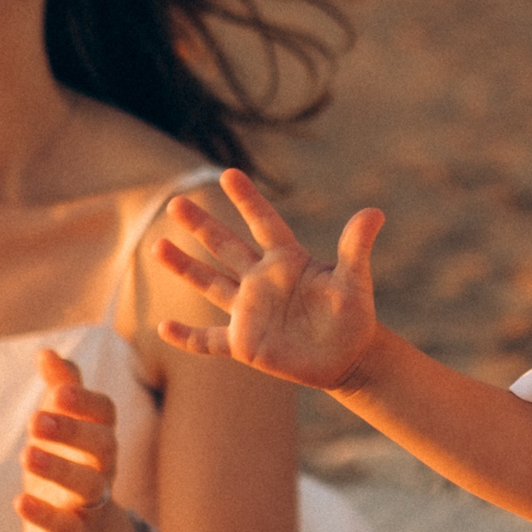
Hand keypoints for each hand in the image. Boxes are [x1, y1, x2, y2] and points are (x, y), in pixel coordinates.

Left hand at [18, 350, 130, 531]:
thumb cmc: (71, 470)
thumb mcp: (64, 430)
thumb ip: (61, 390)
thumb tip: (47, 351)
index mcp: (100, 439)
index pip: (105, 414)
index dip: (85, 401)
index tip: (59, 391)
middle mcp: (102, 469)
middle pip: (102, 445)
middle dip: (72, 431)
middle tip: (35, 420)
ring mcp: (90, 503)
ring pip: (87, 485)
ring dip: (58, 468)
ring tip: (26, 454)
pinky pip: (64, 524)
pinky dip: (43, 513)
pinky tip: (19, 501)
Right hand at [156, 169, 386, 391]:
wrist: (348, 357)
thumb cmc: (353, 317)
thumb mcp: (354, 282)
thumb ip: (356, 248)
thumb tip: (374, 213)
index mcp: (287, 261)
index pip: (264, 223)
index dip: (248, 200)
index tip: (229, 174)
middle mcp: (261, 281)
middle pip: (226, 247)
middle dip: (201, 225)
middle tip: (175, 202)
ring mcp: (249, 312)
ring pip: (209, 284)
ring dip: (185, 267)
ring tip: (157, 246)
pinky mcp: (244, 344)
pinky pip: (209, 340)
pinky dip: (187, 337)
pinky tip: (163, 327)